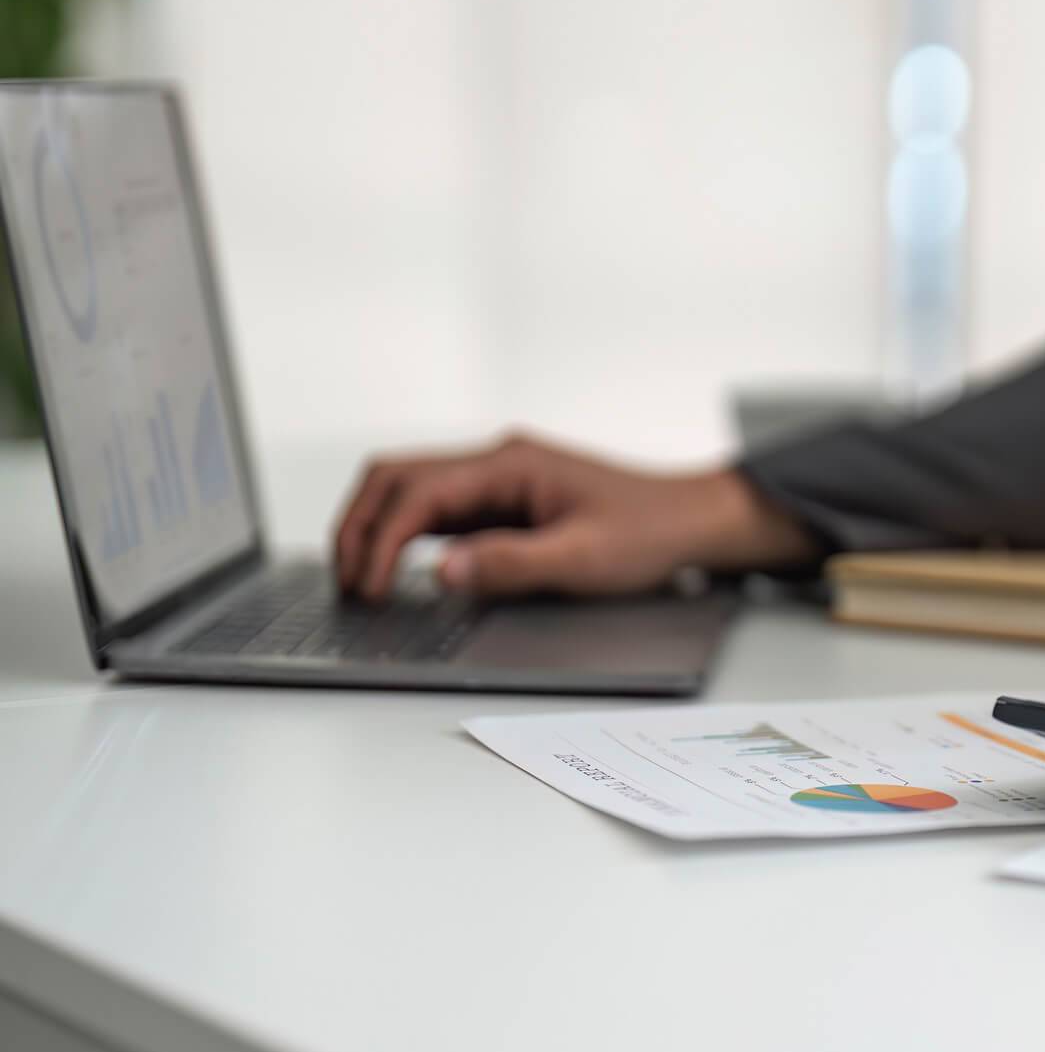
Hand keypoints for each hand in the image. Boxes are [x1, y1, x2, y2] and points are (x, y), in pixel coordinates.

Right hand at [332, 432, 816, 599]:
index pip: (417, 493)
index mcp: (509, 463)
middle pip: (394, 478)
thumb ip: (511, 565)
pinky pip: (438, 511)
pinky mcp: (504, 501)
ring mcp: (497, 479)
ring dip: (377, 530)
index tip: (369, 589)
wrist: (691, 522)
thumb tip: (440, 572)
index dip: (380, 542)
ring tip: (360, 582)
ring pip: (409, 491)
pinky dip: (407, 537)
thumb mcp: (583, 560)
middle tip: (346, 584)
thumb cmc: (649, 533)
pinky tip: (399, 572)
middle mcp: (496, 462)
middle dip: (359, 527)